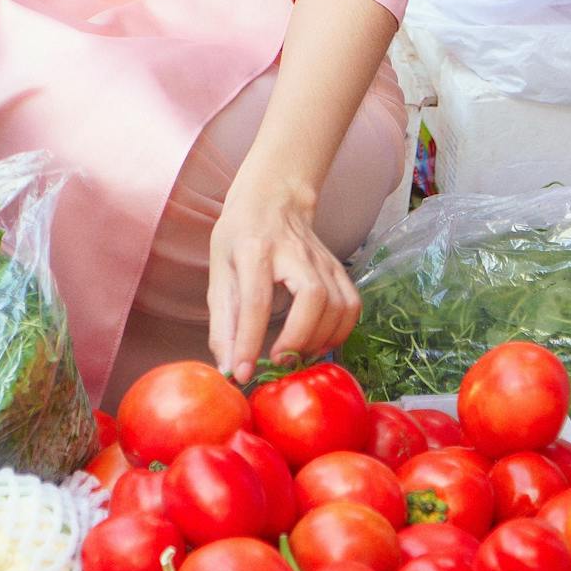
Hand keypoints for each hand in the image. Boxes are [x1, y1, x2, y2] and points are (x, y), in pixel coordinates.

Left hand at [208, 168, 360, 386]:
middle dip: (297, 337)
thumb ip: (222, 321)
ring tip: (295, 354)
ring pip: (337, 304)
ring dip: (318, 339)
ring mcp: (322, 259)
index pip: (256, 299)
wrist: (274, 198)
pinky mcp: (338, 267)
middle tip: (277, 361)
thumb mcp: (219, 271)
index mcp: (254, 249)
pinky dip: (339, 332)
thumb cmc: (240, 235)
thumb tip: (228, 367)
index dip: (249, 340)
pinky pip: (352, 305)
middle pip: (312, 297)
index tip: (243, 372)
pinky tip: (317, 342)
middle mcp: (294, 252)